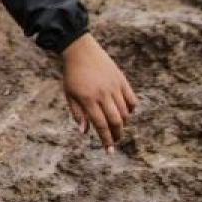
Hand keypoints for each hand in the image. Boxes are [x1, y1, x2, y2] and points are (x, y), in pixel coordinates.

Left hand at [61, 34, 137, 151]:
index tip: (110, 151)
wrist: (80, 50)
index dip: (106, 140)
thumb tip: (85, 132)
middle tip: (115, 141)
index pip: (100, 125)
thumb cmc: (72, 74)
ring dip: (123, 123)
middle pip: (115, 121)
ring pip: (125, 112)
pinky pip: (131, 99)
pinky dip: (131, 109)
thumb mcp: (69, 94)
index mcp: (88, 99)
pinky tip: (125, 113)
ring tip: (117, 127)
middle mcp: (103, 94)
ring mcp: (114, 86)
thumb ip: (78, 113)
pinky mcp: (121, 80)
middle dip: (117, 135)